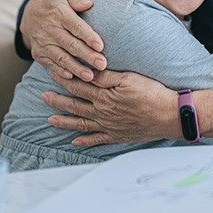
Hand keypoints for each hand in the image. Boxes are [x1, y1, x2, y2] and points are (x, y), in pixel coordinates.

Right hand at [20, 0, 105, 80]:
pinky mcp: (38, 53)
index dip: (88, 37)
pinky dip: (60, 71)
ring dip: (76, 68)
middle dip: (87, 56)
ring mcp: (42, 43)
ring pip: (61, 57)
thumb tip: (88, 3)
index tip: (101, 46)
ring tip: (90, 76)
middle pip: (71, 45)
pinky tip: (71, 77)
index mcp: (59, 13)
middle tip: (102, 64)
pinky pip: (50, 64)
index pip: (76, 26)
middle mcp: (49, 29)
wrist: (30, 14)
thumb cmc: (56, 4)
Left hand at [43, 70, 180, 145]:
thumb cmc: (151, 93)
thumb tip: (88, 71)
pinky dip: (84, 140)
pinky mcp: (117, 135)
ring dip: (65, 121)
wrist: (168, 115)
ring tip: (50, 120)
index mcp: (104, 96)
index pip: (79, 86)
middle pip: (76, 105)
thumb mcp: (129, 78)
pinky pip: (97, 139)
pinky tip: (74, 141)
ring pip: (81, 123)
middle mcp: (102, 113)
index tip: (53, 74)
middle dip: (58, 100)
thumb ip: (106, 76)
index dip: (65, 80)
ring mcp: (109, 126)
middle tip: (43, 96)